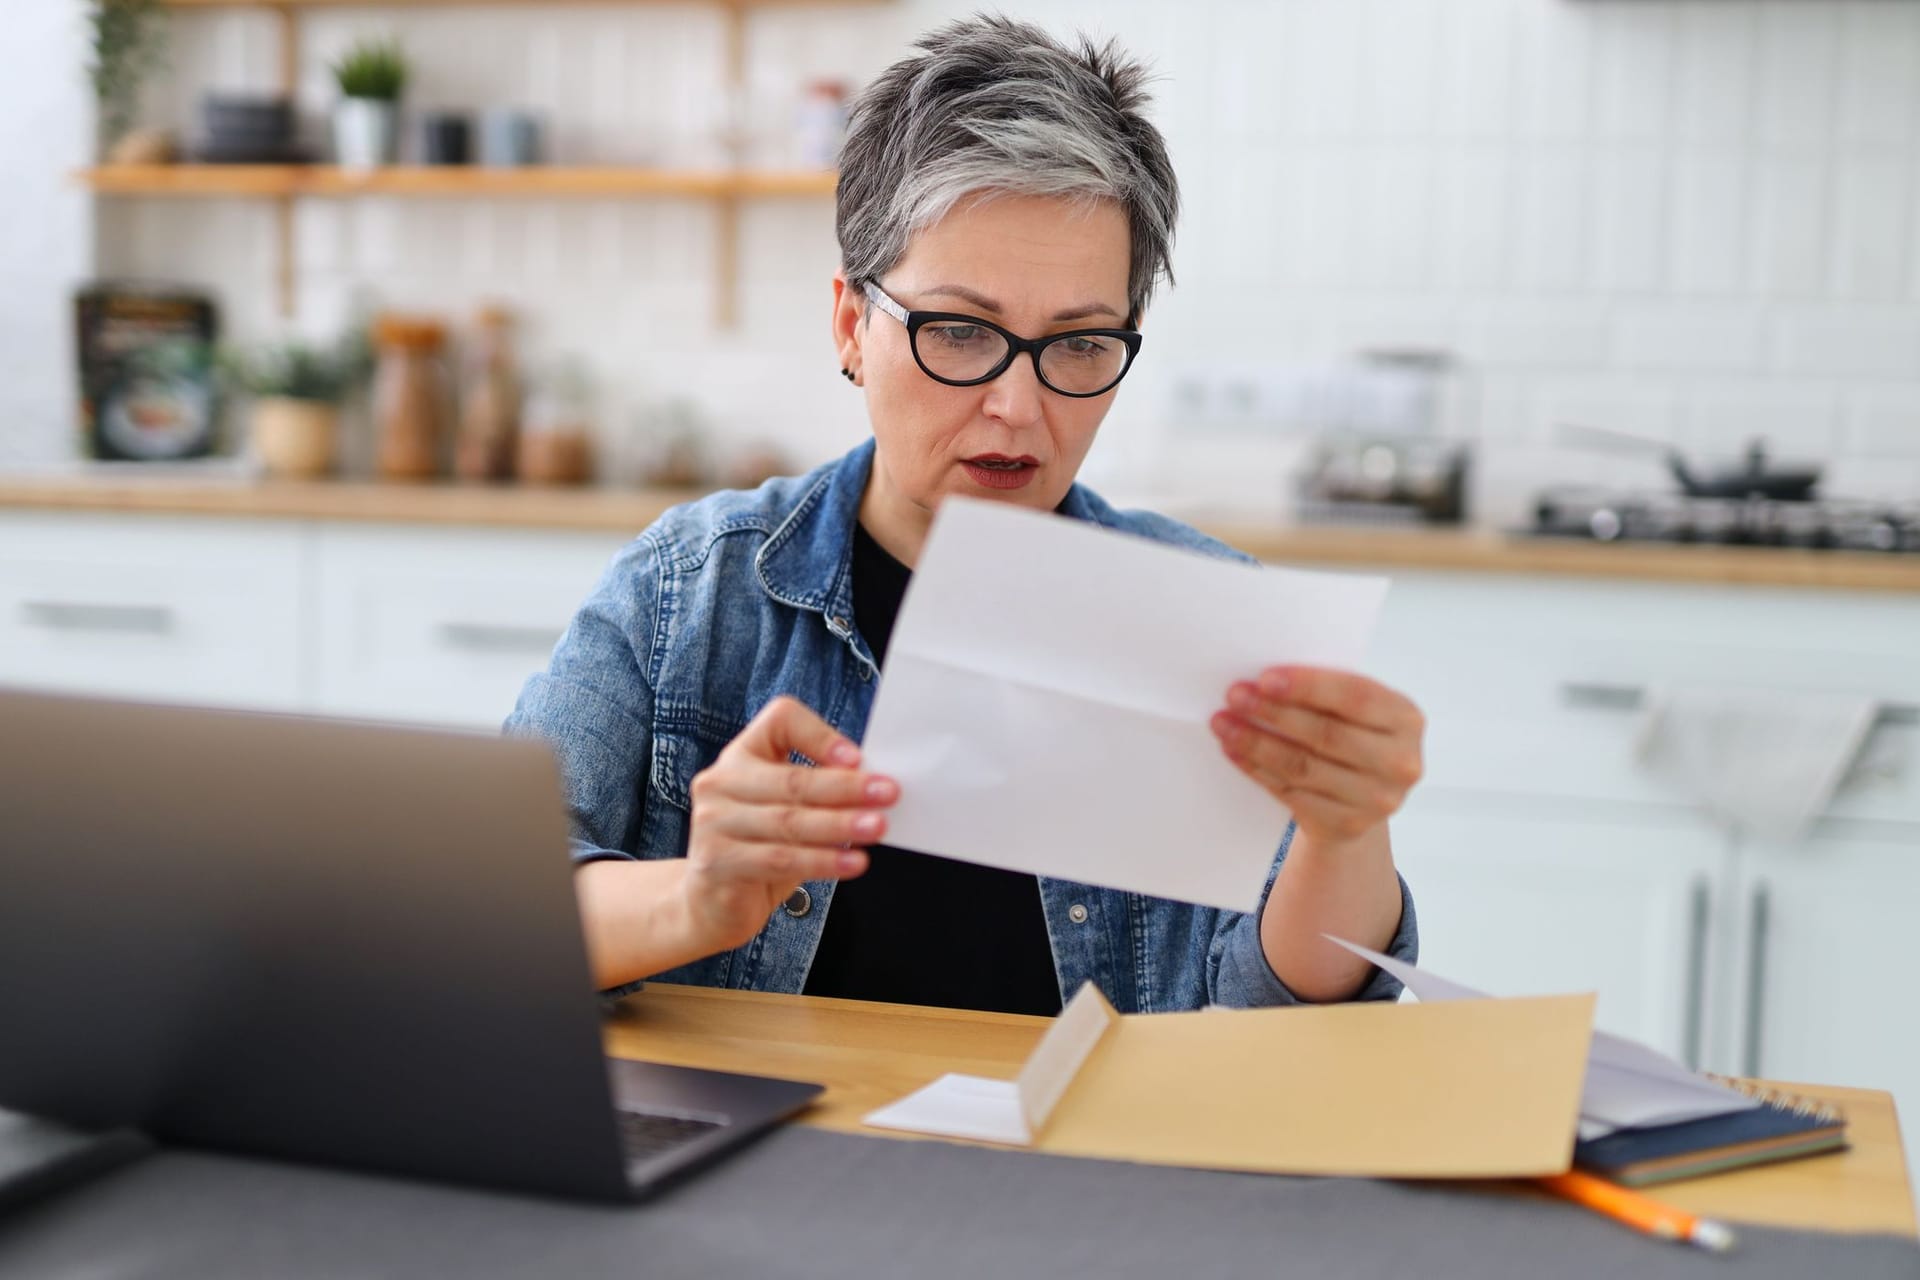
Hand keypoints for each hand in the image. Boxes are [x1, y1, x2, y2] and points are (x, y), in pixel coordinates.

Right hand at [680, 695, 896, 953]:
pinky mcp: (717, 861)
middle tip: (887, 793)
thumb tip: (875, 786)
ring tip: (877, 827)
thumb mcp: (789, 809)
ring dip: (840, 825)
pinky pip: (780, 859)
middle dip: (846, 787)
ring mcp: (713, 821)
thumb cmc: (762, 847)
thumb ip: (818, 792)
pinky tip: (853, 863)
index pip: (780, 721)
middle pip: (791, 779)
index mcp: (742, 754)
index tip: (858, 757)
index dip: (820, 735)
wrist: (713, 902)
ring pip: (789, 821)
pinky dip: (822, 861)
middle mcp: (721, 781)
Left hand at [1210, 666, 1424, 849]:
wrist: (1362, 799)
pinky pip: (1291, 793)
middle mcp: (1400, 762)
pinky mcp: (1346, 824)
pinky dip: (1257, 769)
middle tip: (1236, 696)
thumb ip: (1328, 693)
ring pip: (1303, 766)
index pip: (1356, 697)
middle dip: (1274, 713)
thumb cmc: (1353, 736)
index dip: (1309, 686)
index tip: (1265, 677)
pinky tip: (1234, 751)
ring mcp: (1376, 799)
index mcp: (1406, 720)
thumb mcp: (1357, 711)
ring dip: (1256, 742)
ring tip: (1224, 723)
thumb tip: (1264, 679)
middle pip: (1327, 734)